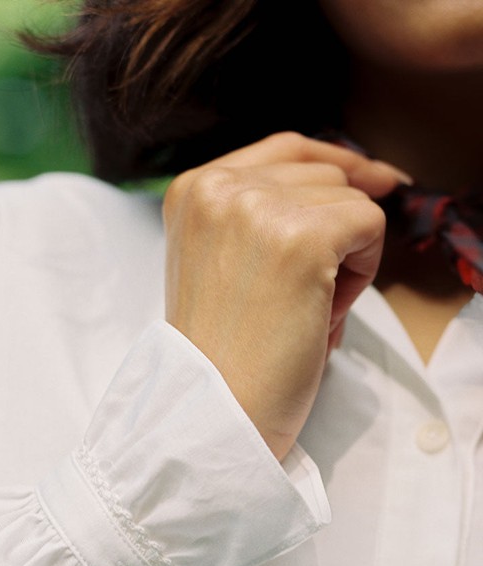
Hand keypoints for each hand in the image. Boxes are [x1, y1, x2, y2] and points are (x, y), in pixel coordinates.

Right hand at [163, 131, 407, 460]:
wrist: (215, 412)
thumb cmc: (227, 356)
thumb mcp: (221, 262)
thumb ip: (260, 214)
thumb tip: (355, 176)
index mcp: (192, 190)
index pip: (286, 148)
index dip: (337, 165)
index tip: (377, 181)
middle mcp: (220, 187)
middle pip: (323, 174)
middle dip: (332, 231)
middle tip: (301, 299)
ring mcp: (259, 208)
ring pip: (350, 200)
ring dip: (345, 255)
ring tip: (302, 309)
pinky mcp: (301, 238)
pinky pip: (370, 225)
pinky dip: (362, 272)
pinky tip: (323, 310)